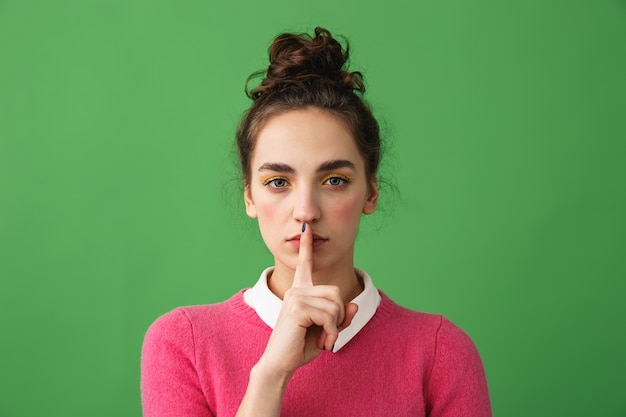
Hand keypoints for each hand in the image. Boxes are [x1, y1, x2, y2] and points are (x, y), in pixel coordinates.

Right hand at [257, 223, 357, 376]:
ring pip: (335, 305)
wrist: (279, 363)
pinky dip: (332, 333)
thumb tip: (354, 305)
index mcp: (300, 291)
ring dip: (336, 327)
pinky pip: (330, 316)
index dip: (307, 246)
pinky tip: (323, 342)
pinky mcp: (297, 308)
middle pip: (336, 293)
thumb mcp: (327, 331)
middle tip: (329, 334)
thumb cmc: (300, 347)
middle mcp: (297, 290)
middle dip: (340, 316)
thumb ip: (341, 317)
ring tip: (324, 339)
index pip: (305, 265)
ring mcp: (296, 297)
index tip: (307, 228)